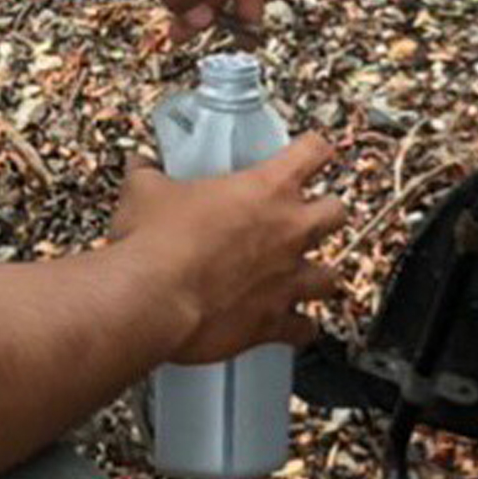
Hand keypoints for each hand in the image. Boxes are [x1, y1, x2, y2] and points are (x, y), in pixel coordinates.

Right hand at [113, 135, 346, 363]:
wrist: (152, 298)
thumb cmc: (154, 243)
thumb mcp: (145, 192)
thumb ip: (149, 175)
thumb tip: (140, 166)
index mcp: (266, 188)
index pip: (313, 152)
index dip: (314, 149)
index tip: (312, 152)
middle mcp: (288, 231)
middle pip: (337, 212)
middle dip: (326, 213)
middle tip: (308, 215)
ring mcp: (286, 278)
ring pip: (331, 276)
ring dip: (319, 275)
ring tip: (306, 275)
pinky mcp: (273, 322)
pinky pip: (304, 329)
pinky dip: (300, 328)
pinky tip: (293, 326)